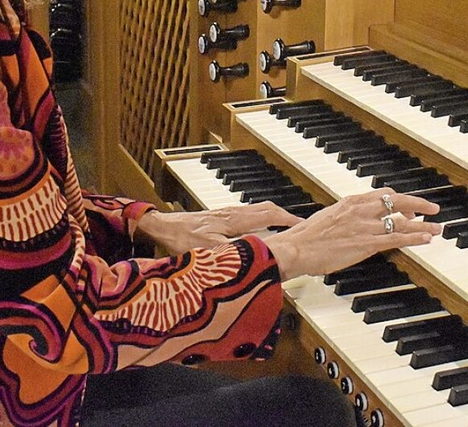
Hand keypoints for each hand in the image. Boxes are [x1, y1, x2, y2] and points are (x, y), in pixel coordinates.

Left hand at [136, 203, 301, 254]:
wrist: (164, 228)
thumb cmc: (183, 239)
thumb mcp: (209, 251)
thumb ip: (232, 254)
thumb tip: (254, 258)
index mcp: (234, 219)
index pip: (268, 215)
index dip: (287, 220)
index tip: (303, 226)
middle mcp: (233, 213)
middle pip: (266, 209)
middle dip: (285, 216)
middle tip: (301, 226)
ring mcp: (227, 214)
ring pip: (257, 211)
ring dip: (274, 217)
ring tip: (287, 227)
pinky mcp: (220, 219)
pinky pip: (248, 216)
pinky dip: (262, 220)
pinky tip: (261, 231)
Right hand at [267, 189, 441, 280]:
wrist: (296, 247)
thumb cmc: (306, 237)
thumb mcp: (327, 218)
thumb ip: (344, 217)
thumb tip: (351, 222)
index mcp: (350, 202)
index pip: (382, 194)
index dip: (398, 199)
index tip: (407, 207)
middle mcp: (360, 210)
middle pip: (396, 201)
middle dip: (418, 204)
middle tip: (432, 208)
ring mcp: (364, 226)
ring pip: (401, 221)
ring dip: (423, 225)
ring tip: (437, 227)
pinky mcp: (366, 243)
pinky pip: (396, 239)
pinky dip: (414, 238)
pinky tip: (426, 239)